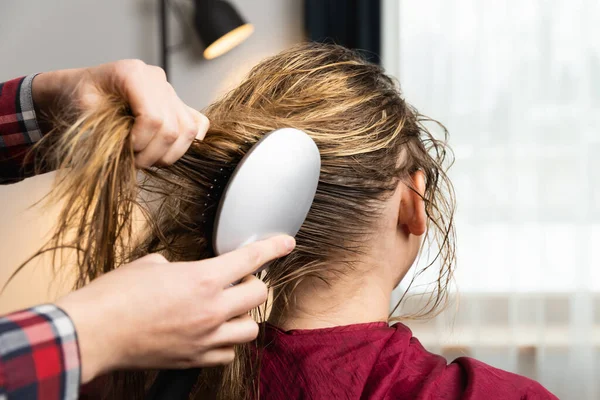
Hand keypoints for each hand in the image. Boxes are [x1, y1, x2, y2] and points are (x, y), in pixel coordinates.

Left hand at [32, 59, 208, 167]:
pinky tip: (168, 151)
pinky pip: (198, 124)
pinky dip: (188, 143)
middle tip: (134, 163)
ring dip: (169, 154)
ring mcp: (170, 91)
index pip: (153, 118)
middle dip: (153, 153)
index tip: (125, 152)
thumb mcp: (81, 109)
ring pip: (188, 130)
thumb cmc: (78, 97)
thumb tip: (126, 153)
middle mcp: (157, 79)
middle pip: (172, 128)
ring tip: (148, 160)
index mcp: (132, 74)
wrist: (81, 90)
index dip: (141, 143)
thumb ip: (104, 127)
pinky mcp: (178, 104)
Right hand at [55, 235, 294, 383]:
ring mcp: (206, 337)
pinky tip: (213, 333)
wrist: (92, 333)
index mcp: (202, 278)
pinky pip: (228, 353)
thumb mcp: (150, 265)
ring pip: (251, 328)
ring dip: (244, 315)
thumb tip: (182, 272)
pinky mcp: (195, 359)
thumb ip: (178, 267)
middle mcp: (211, 309)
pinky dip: (227, 342)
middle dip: (254, 283)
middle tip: (240, 280)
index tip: (286, 243)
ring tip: (228, 309)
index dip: (273, 248)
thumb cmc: (114, 296)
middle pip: (260, 294)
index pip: (251, 258)